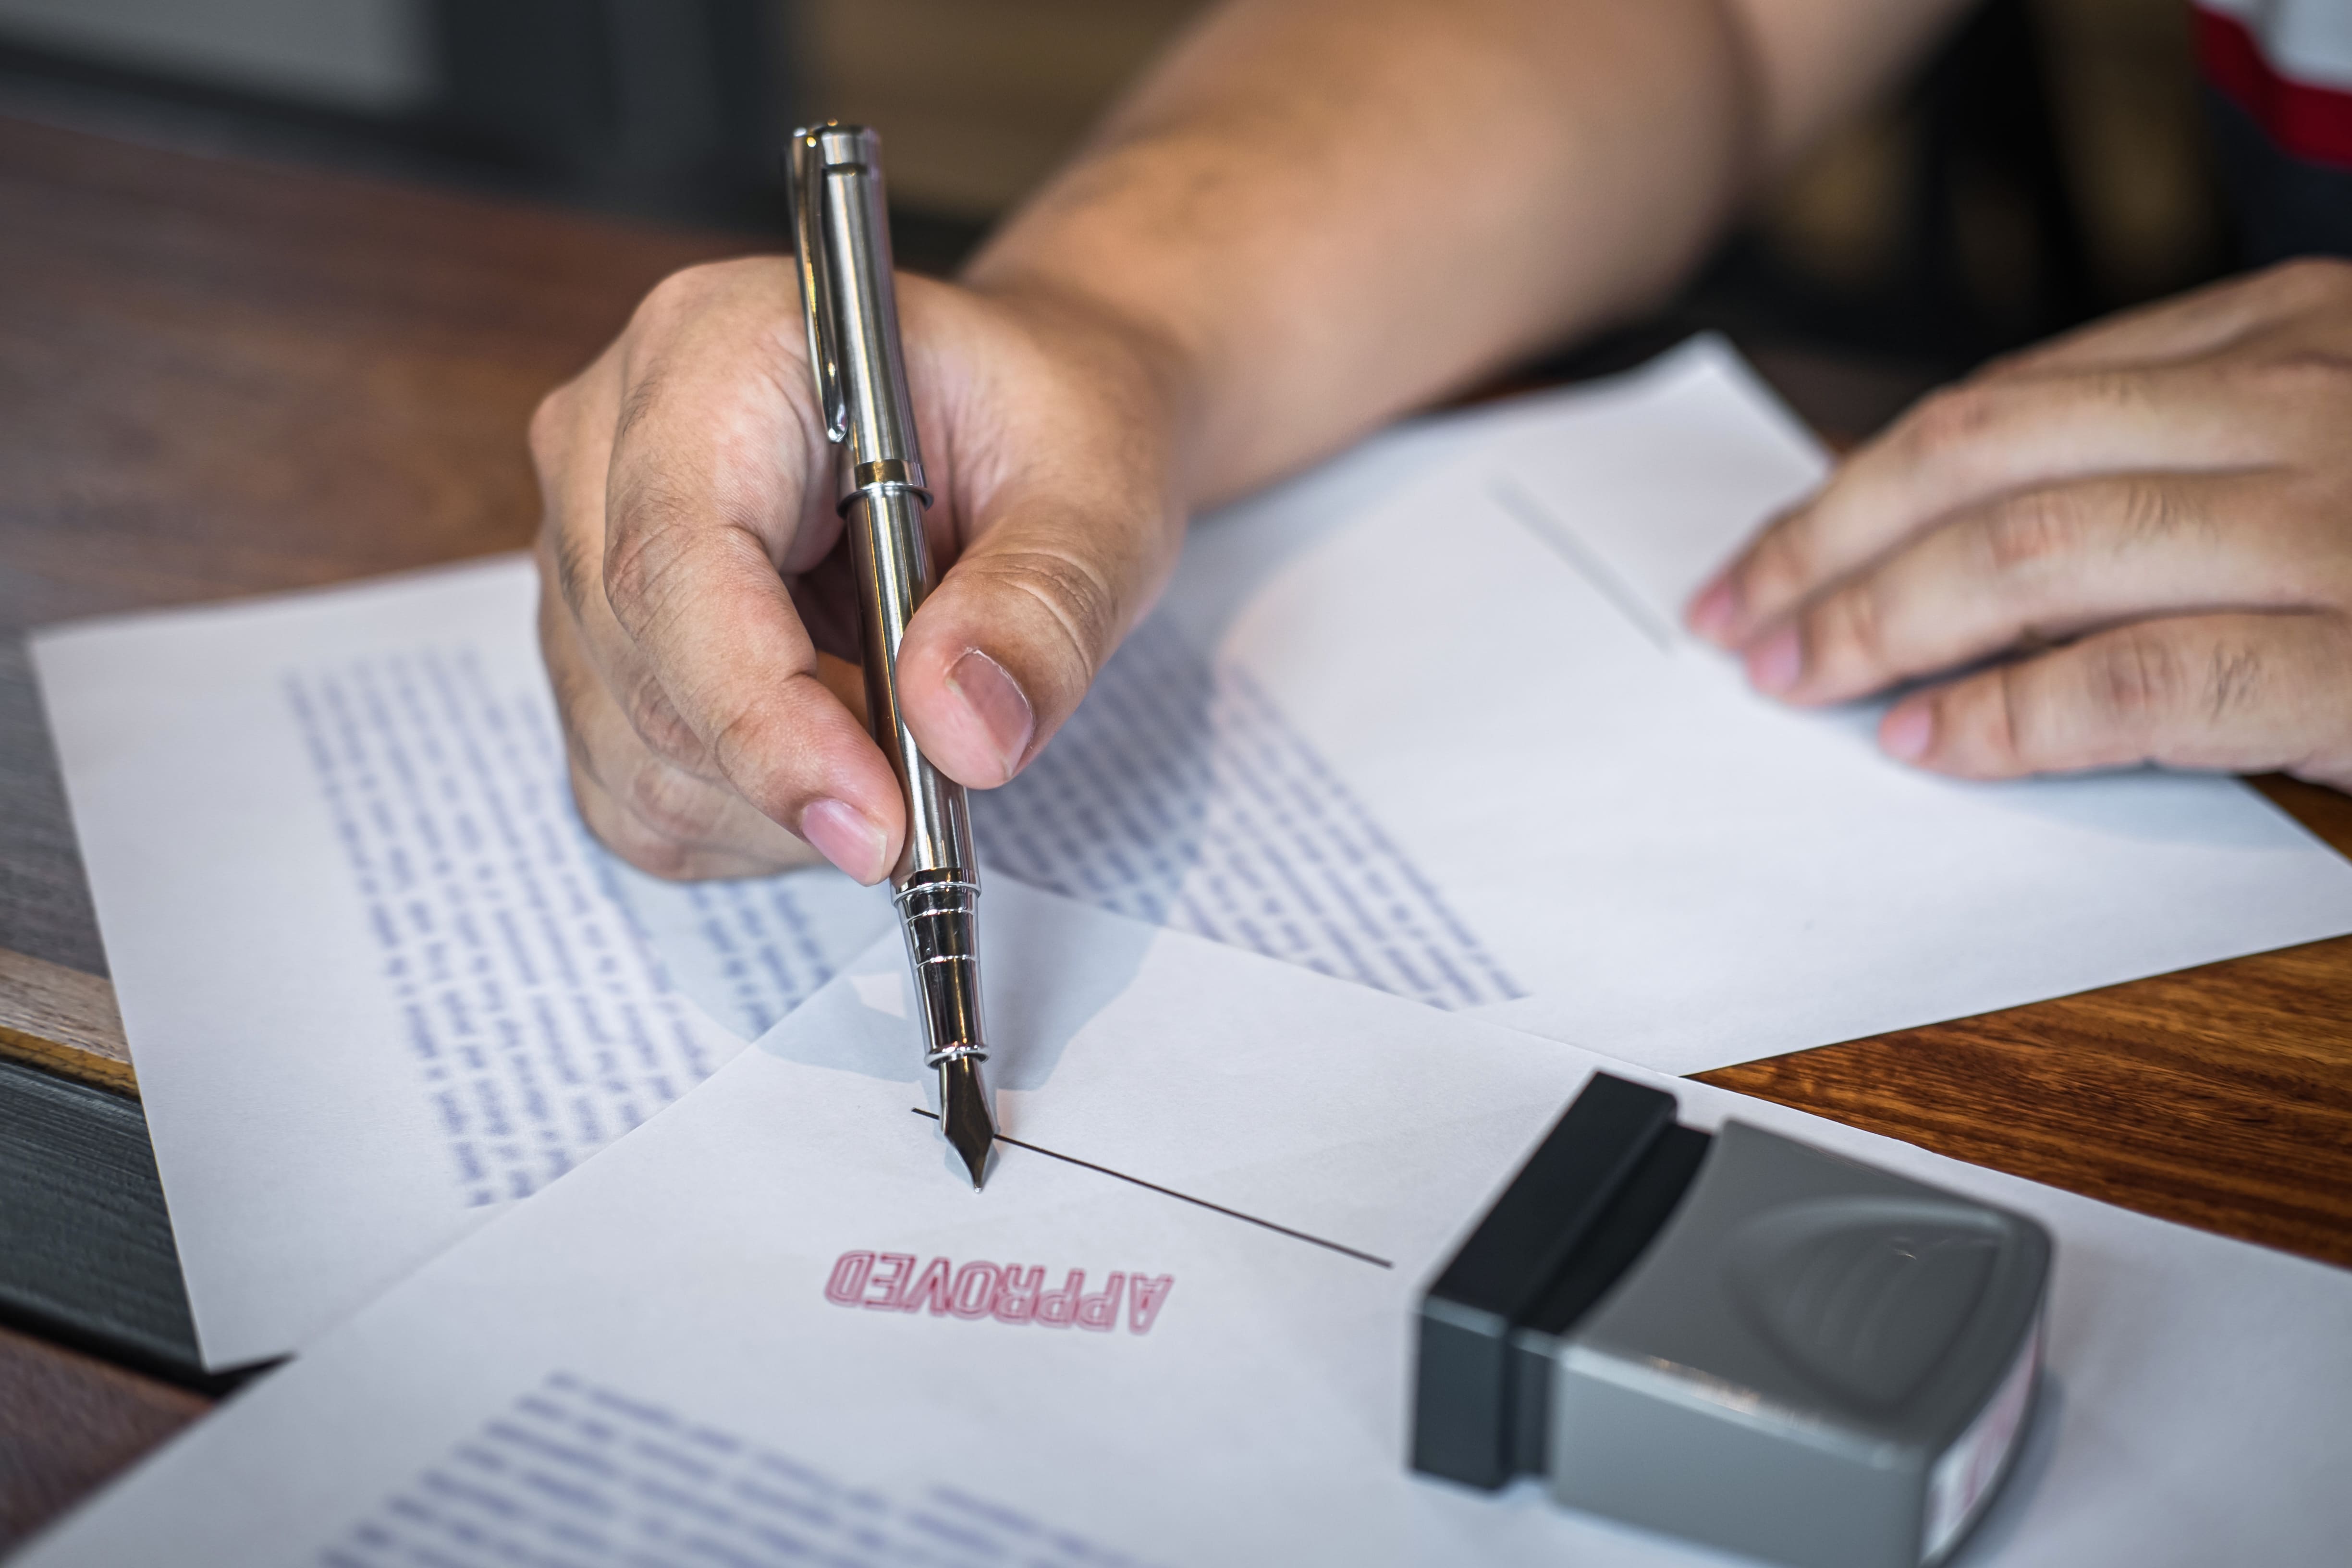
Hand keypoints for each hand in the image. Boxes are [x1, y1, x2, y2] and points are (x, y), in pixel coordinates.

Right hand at [531, 258, 1184, 880]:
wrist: (1022, 420)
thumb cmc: (1046, 423)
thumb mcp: (1096, 496)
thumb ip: (1040, 609)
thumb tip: (965, 731)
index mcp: (716, 352)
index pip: (678, 562)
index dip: (764, 717)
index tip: (877, 824)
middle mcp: (612, 440)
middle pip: (646, 675)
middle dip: (795, 774)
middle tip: (935, 793)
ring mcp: (587, 548)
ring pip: (632, 756)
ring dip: (776, 807)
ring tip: (899, 740)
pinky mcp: (598, 645)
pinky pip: (637, 793)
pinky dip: (750, 821)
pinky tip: (839, 759)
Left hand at [1686, 259, 2351, 789]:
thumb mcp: (2314, 442)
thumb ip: (2158, 454)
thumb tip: (1935, 530)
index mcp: (2278, 333)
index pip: (2003, 407)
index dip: (1855, 486)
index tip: (1764, 559)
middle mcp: (2294, 406)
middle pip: (1984, 462)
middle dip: (1828, 548)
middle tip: (1735, 624)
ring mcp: (2329, 529)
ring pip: (2031, 554)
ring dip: (1879, 624)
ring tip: (1794, 681)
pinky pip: (2133, 678)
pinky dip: (2008, 716)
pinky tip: (1922, 741)